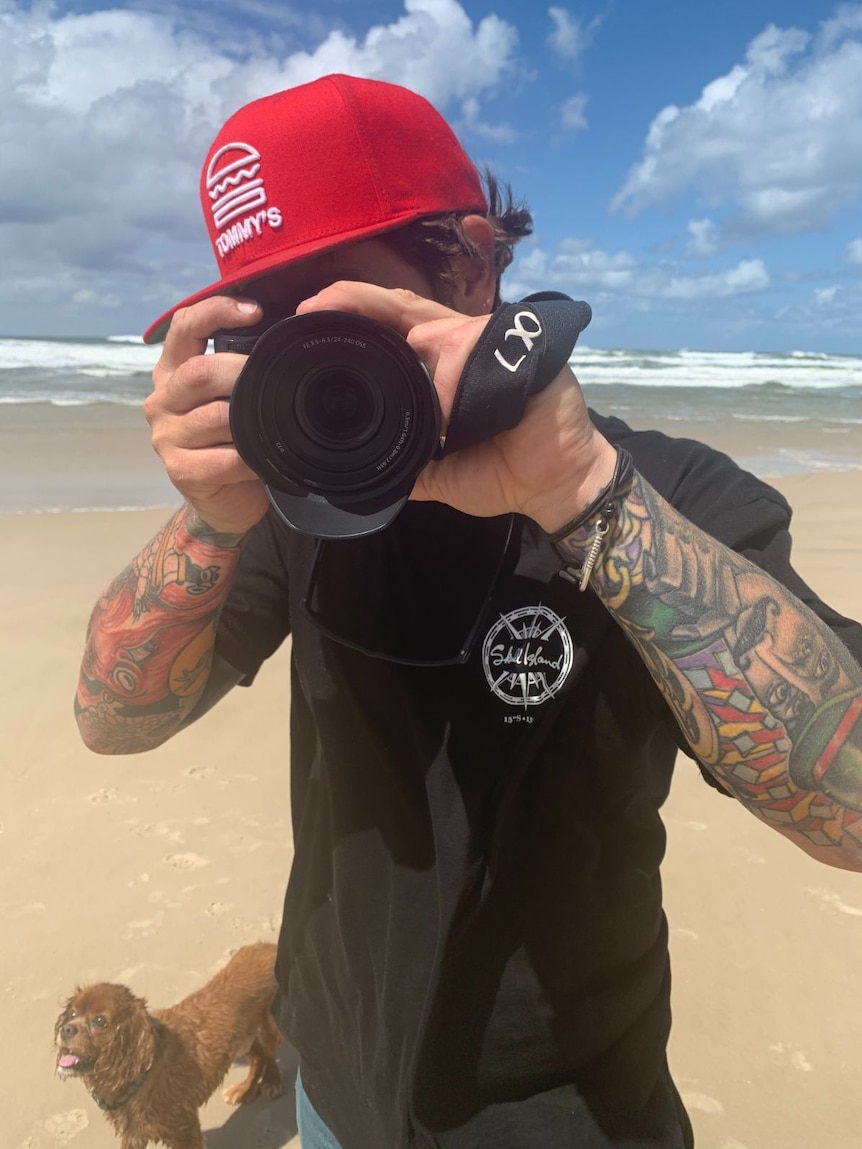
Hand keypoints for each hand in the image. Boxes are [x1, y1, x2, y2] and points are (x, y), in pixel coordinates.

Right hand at [146, 296, 270, 534]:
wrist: (225, 499)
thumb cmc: (232, 440)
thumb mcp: (231, 396)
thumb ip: (240, 366)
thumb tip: (285, 334)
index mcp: (173, 370)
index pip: (184, 326)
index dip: (216, 312)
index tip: (256, 311)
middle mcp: (162, 399)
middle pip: (199, 372)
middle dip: (241, 371)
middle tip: (276, 377)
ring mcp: (167, 436)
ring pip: (215, 417)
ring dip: (250, 420)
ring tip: (275, 423)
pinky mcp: (180, 470)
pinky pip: (223, 459)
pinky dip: (250, 458)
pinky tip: (264, 459)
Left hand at [297, 282, 617, 530]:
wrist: (556, 487)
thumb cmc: (503, 473)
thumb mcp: (437, 473)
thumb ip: (405, 463)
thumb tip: (362, 474)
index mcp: (438, 364)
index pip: (390, 326)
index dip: (351, 314)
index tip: (308, 317)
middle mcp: (459, 342)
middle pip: (402, 307)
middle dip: (356, 300)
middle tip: (313, 308)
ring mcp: (490, 340)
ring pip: (435, 327)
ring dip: (415, 366)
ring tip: (417, 412)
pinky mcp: (522, 347)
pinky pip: (474, 350)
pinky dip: (454, 381)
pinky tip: (449, 414)